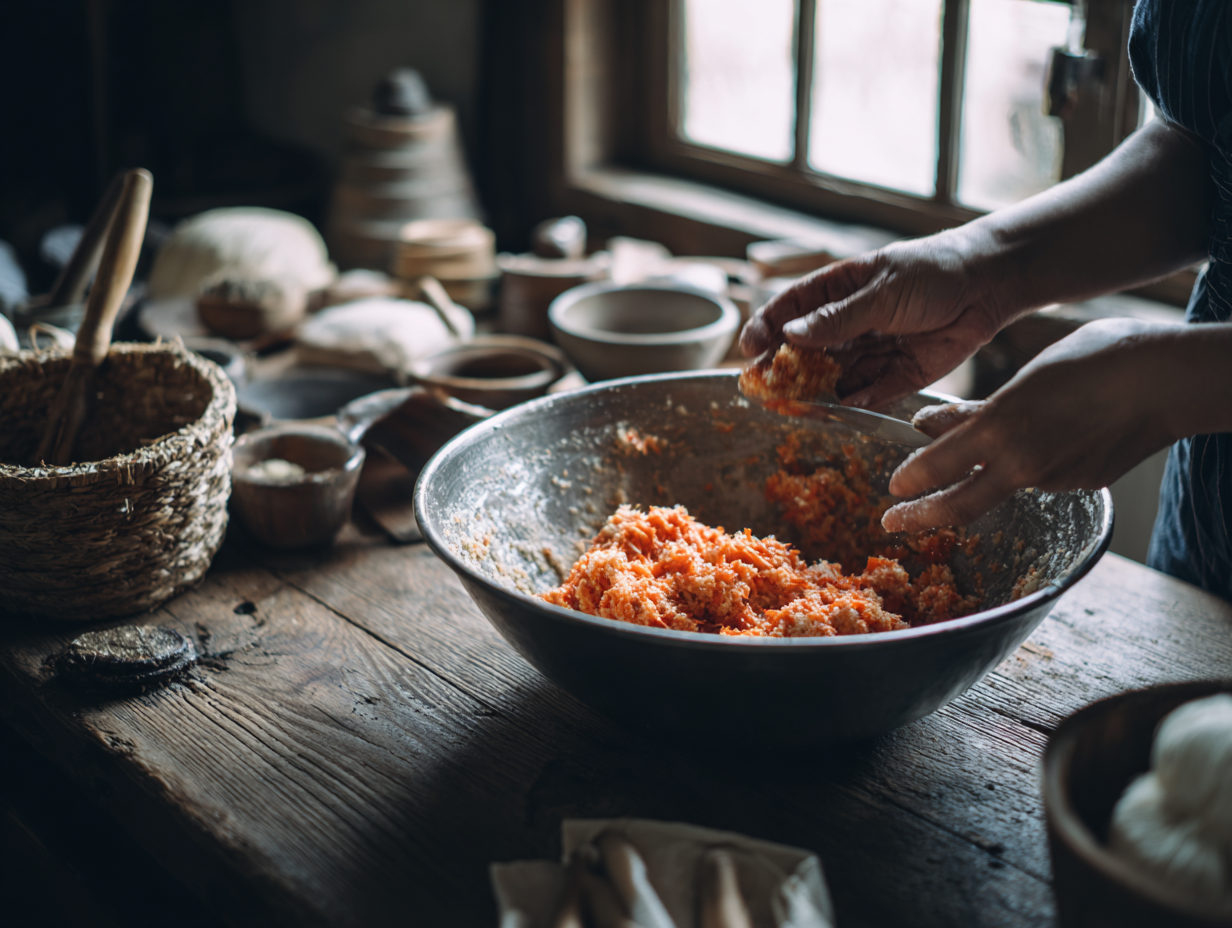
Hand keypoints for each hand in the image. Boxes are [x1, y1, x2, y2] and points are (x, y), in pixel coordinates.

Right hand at [740, 231, 1005, 408]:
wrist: (988, 285)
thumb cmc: (932, 273)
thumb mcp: (882, 291)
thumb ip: (838, 318)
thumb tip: (790, 334)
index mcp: (836, 291)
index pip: (788, 310)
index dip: (765, 328)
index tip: (750, 350)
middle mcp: (847, 324)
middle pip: (805, 351)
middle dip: (786, 371)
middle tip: (769, 389)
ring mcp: (870, 351)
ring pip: (833, 378)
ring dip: (819, 392)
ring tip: (806, 404)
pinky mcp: (896, 375)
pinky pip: (868, 394)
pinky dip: (857, 401)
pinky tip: (848, 404)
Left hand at [881, 318, 1187, 532]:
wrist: (1170, 381)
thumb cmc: (1098, 358)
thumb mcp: (1026, 375)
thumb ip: (977, 408)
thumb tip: (930, 423)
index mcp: (1001, 426)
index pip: (937, 465)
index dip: (910, 479)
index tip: (892, 486)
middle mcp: (1022, 462)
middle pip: (958, 505)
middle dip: (918, 517)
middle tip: (891, 522)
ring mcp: (1053, 478)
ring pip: (1004, 482)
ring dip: (985, 475)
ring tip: (993, 446)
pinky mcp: (1080, 484)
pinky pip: (1042, 477)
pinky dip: (1030, 463)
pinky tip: (1049, 436)